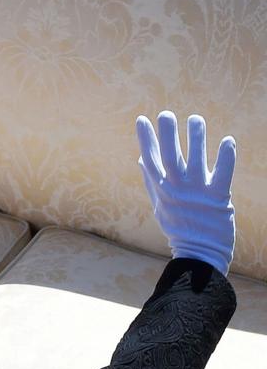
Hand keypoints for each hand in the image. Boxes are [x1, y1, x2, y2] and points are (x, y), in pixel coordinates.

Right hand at [136, 111, 235, 274]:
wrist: (198, 254)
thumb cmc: (179, 228)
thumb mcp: (160, 205)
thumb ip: (151, 181)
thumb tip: (141, 159)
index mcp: (161, 189)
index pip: (150, 159)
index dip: (145, 138)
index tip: (142, 119)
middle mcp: (176, 188)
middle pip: (169, 155)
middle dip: (166, 133)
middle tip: (165, 114)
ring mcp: (196, 192)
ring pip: (195, 158)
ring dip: (195, 137)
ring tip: (195, 118)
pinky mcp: (218, 198)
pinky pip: (222, 173)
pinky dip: (225, 156)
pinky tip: (228, 140)